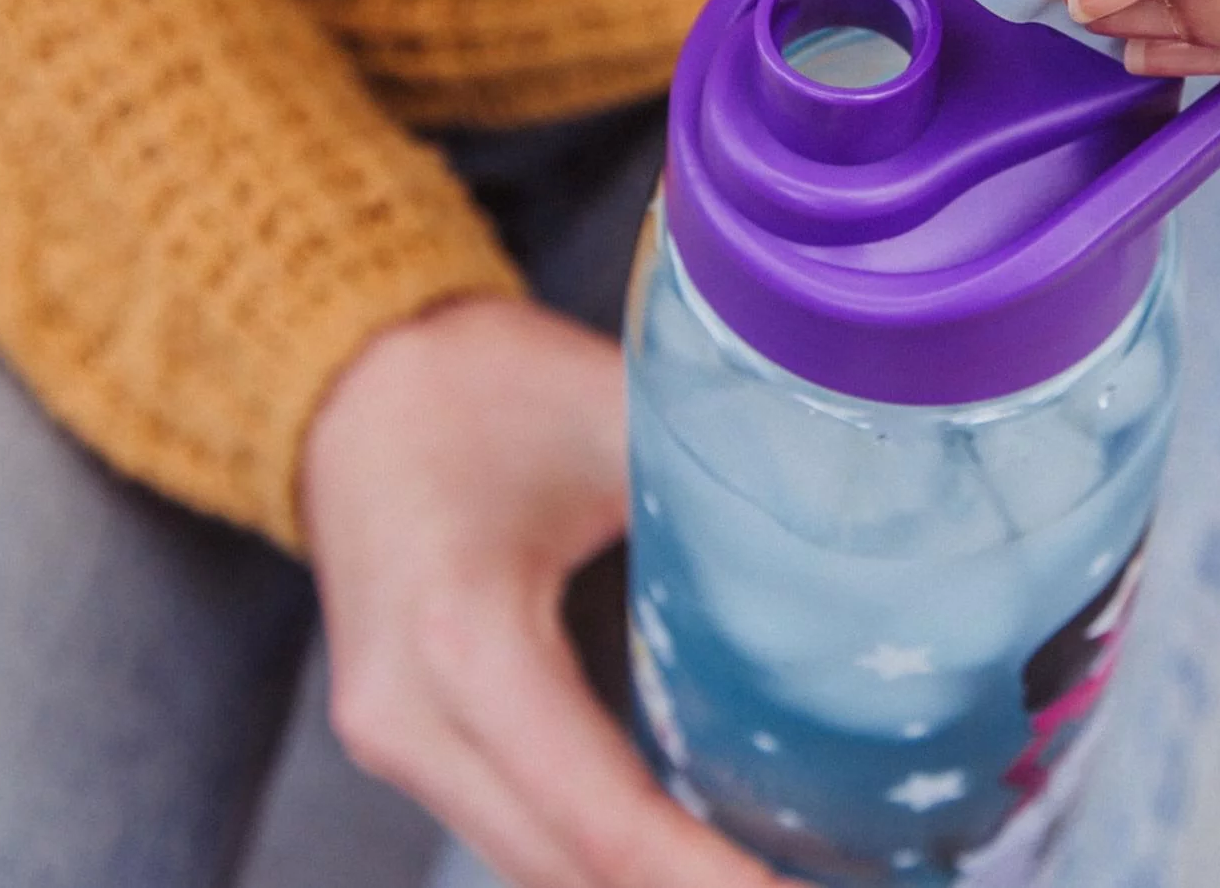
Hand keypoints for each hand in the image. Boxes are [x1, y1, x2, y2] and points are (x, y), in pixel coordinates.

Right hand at [302, 296, 781, 887]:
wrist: (354, 382)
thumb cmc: (481, 383)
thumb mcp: (619, 419)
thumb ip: (729, 488)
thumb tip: (866, 539)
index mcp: (466, 637)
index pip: (605, 816)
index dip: (713, 882)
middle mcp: (412, 718)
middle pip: (567, 870)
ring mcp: (395, 743)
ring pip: (535, 865)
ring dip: (644, 886)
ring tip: (775, 877)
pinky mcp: (406, 741)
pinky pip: (514, 828)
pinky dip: (601, 853)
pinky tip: (693, 848)